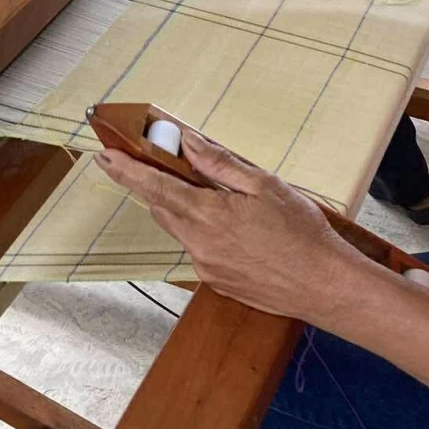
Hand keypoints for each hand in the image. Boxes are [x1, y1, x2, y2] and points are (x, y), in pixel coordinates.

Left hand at [94, 130, 359, 323]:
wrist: (324, 286)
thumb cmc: (301, 232)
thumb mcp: (265, 186)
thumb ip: (221, 164)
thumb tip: (189, 142)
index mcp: (208, 215)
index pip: (154, 187)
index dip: (126, 171)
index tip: (104, 156)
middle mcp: (198, 244)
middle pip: (162, 207)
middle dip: (155, 184)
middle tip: (156, 161)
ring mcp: (206, 267)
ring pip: (180, 228)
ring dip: (182, 207)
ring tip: (208, 194)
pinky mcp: (216, 282)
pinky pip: (198, 248)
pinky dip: (203, 230)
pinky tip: (233, 227)